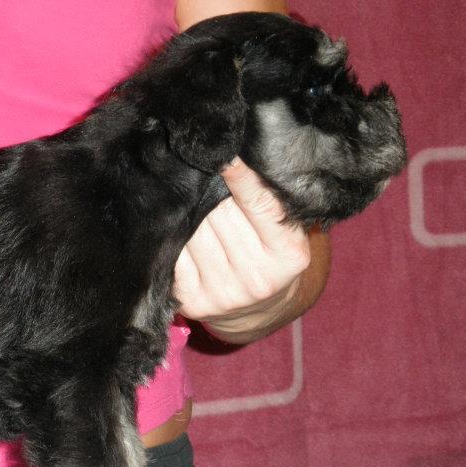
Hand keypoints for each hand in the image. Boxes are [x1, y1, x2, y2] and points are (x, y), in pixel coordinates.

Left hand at [173, 157, 311, 339]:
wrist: (258, 311)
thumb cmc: (271, 257)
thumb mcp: (286, 233)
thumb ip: (270, 201)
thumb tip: (234, 160)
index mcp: (288, 254)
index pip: (260, 205)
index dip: (241, 178)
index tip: (225, 155)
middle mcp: (257, 277)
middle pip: (219, 214)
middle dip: (209, 194)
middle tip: (204, 177)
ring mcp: (224, 292)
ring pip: (194, 232)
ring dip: (190, 214)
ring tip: (193, 205)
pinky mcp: (195, 302)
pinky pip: (176, 254)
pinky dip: (176, 237)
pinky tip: (181, 230)